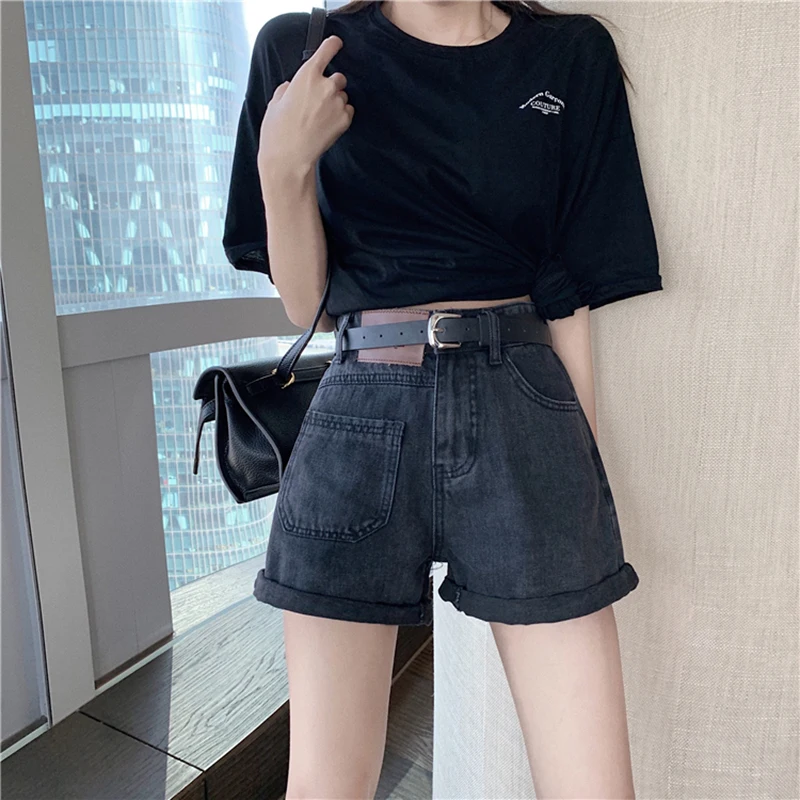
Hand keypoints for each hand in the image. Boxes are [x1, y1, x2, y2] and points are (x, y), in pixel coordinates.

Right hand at [257, 35, 353, 176]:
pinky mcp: (345, 120)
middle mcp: (326, 86)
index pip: (326, 51)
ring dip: (335, 102)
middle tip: (319, 100)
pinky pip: (348, 111)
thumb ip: (287, 89)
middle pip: (338, 77)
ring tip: (320, 118)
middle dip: (331, 85)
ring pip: (343, 96)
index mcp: (306, 75)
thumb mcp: (275, 103)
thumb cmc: (278, 131)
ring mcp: (337, 103)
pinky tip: (327, 125)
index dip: (333, 45)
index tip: (337, 43)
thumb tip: (291, 87)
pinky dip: (341, 115)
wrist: (289, 157)